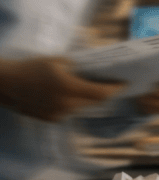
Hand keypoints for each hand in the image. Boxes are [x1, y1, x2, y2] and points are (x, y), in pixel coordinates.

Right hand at [0, 57, 122, 121]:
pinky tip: (70, 95)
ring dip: (88, 99)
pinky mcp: (50, 119)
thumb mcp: (58, 60)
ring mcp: (58, 114)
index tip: (124, 84)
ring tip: (91, 88)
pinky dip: (74, 104)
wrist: (6, 83)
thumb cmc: (31, 67)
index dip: (115, 89)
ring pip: (82, 108)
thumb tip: (97, 68)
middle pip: (94, 102)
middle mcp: (66, 104)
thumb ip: (79, 66)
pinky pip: (69, 112)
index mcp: (69, 87)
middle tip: (110, 84)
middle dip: (104, 93)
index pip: (101, 93)